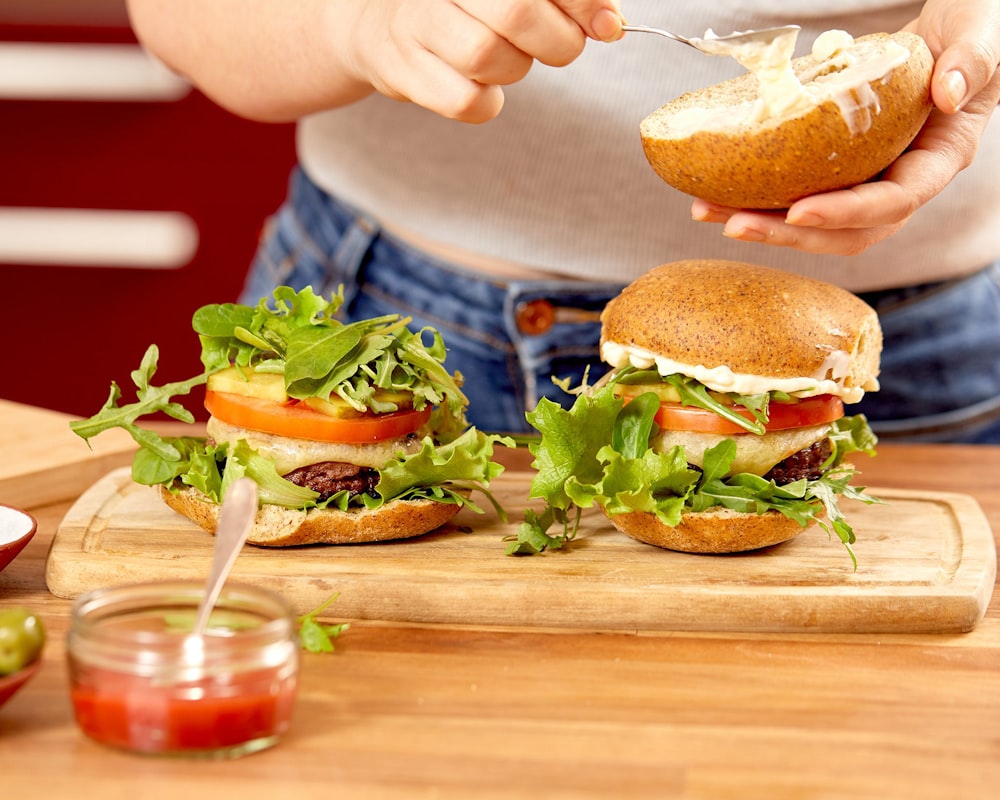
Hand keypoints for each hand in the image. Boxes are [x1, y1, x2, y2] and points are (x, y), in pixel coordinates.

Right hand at [346, 0, 623, 122]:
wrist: (380, 26)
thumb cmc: (462, 7)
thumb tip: (610, 24)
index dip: (583, 2)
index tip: (608, 25)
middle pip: (516, 11)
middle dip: (557, 40)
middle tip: (560, 47)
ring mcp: (415, 22)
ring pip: (488, 57)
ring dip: (516, 69)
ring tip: (508, 58)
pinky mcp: (402, 70)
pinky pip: (466, 102)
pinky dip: (488, 103)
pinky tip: (485, 87)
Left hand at [691, 0, 999, 255]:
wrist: (954, 29)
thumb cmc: (977, 24)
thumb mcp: (984, 32)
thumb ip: (971, 61)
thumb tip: (947, 96)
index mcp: (940, 158)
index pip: (894, 202)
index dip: (845, 213)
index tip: (798, 212)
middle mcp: (903, 179)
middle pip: (847, 231)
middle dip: (788, 235)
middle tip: (734, 224)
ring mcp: (871, 176)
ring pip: (817, 222)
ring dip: (762, 224)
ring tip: (707, 210)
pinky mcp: (843, 167)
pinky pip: (801, 192)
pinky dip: (759, 196)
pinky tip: (717, 190)